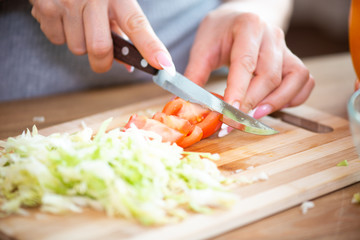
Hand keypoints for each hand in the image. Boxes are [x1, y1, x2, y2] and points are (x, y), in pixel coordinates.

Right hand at [29, 0, 174, 72]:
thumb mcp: (112, 0)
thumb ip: (121, 29)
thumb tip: (127, 65)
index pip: (137, 25)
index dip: (151, 48)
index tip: (164, 66)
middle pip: (100, 49)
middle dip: (103, 61)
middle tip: (103, 56)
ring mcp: (67, 2)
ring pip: (78, 48)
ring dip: (81, 43)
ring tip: (79, 21)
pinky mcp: (44, 7)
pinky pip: (56, 40)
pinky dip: (61, 34)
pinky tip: (63, 16)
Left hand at [184, 3, 313, 118]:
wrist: (243, 15)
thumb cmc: (221, 30)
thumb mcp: (203, 45)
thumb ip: (195, 73)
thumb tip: (187, 103)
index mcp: (248, 27)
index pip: (245, 64)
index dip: (238, 93)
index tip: (228, 116)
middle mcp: (272, 36)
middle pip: (269, 76)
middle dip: (251, 104)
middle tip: (233, 123)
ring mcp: (286, 48)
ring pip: (294, 79)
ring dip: (275, 103)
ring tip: (253, 116)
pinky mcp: (292, 59)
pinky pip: (304, 81)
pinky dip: (293, 98)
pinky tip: (272, 105)